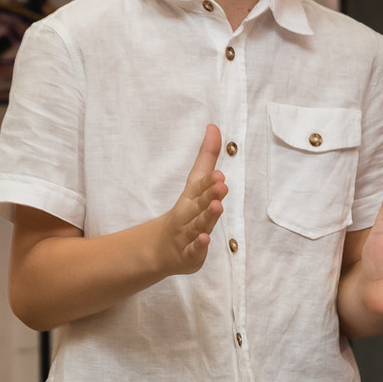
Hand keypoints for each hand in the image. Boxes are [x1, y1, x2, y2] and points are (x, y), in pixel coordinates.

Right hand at [157, 125, 227, 276]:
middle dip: (210, 194)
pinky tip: (204, 239)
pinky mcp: (189, 254)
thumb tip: (214, 127)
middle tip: (221, 184)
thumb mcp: (195, 185)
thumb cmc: (185, 212)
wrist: (161, 248)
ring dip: (207, 217)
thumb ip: (207, 158)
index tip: (219, 173)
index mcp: (190, 198)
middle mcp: (187, 214)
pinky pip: (193, 250)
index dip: (209, 181)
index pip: (199, 187)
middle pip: (199, 204)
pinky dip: (198, 246)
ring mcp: (187, 234)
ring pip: (197, 225)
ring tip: (217, 207)